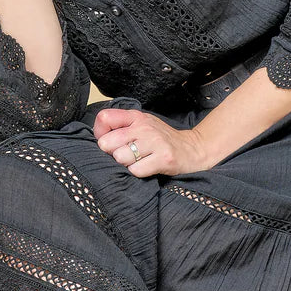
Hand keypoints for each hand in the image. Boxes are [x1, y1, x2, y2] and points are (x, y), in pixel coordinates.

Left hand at [92, 107, 215, 176]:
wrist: (192, 149)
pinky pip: (136, 170)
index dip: (100, 134)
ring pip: (120, 157)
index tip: (109, 142)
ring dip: (126, 164)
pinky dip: (138, 173)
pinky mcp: (164, 159)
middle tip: (125, 155)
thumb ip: (121, 127)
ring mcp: (155, 142)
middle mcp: (144, 127)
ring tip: (138, 161)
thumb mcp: (142, 125)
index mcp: (136, 117)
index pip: (104, 119)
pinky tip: (147, 168)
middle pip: (107, 143)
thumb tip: (99, 139)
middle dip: (112, 154)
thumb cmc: (161, 140)